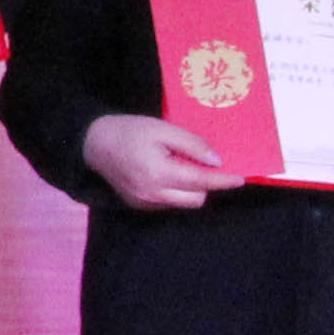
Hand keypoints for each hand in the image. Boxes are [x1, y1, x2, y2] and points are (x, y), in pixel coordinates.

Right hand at [81, 111, 246, 211]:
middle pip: (196, 198)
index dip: (223, 181)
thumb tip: (217, 162)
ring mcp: (144, 202)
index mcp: (159, 172)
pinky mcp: (138, 205)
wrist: (94, 143)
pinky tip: (165, 174)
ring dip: (190, 189)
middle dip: (205, 184)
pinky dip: (174, 192)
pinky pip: (167, 203)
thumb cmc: (130, 131)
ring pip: (183, 203)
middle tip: (202, 164)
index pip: (201, 181)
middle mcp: (152, 194)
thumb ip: (192, 145)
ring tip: (179, 166)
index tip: (240, 180)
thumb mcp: (163, 129)